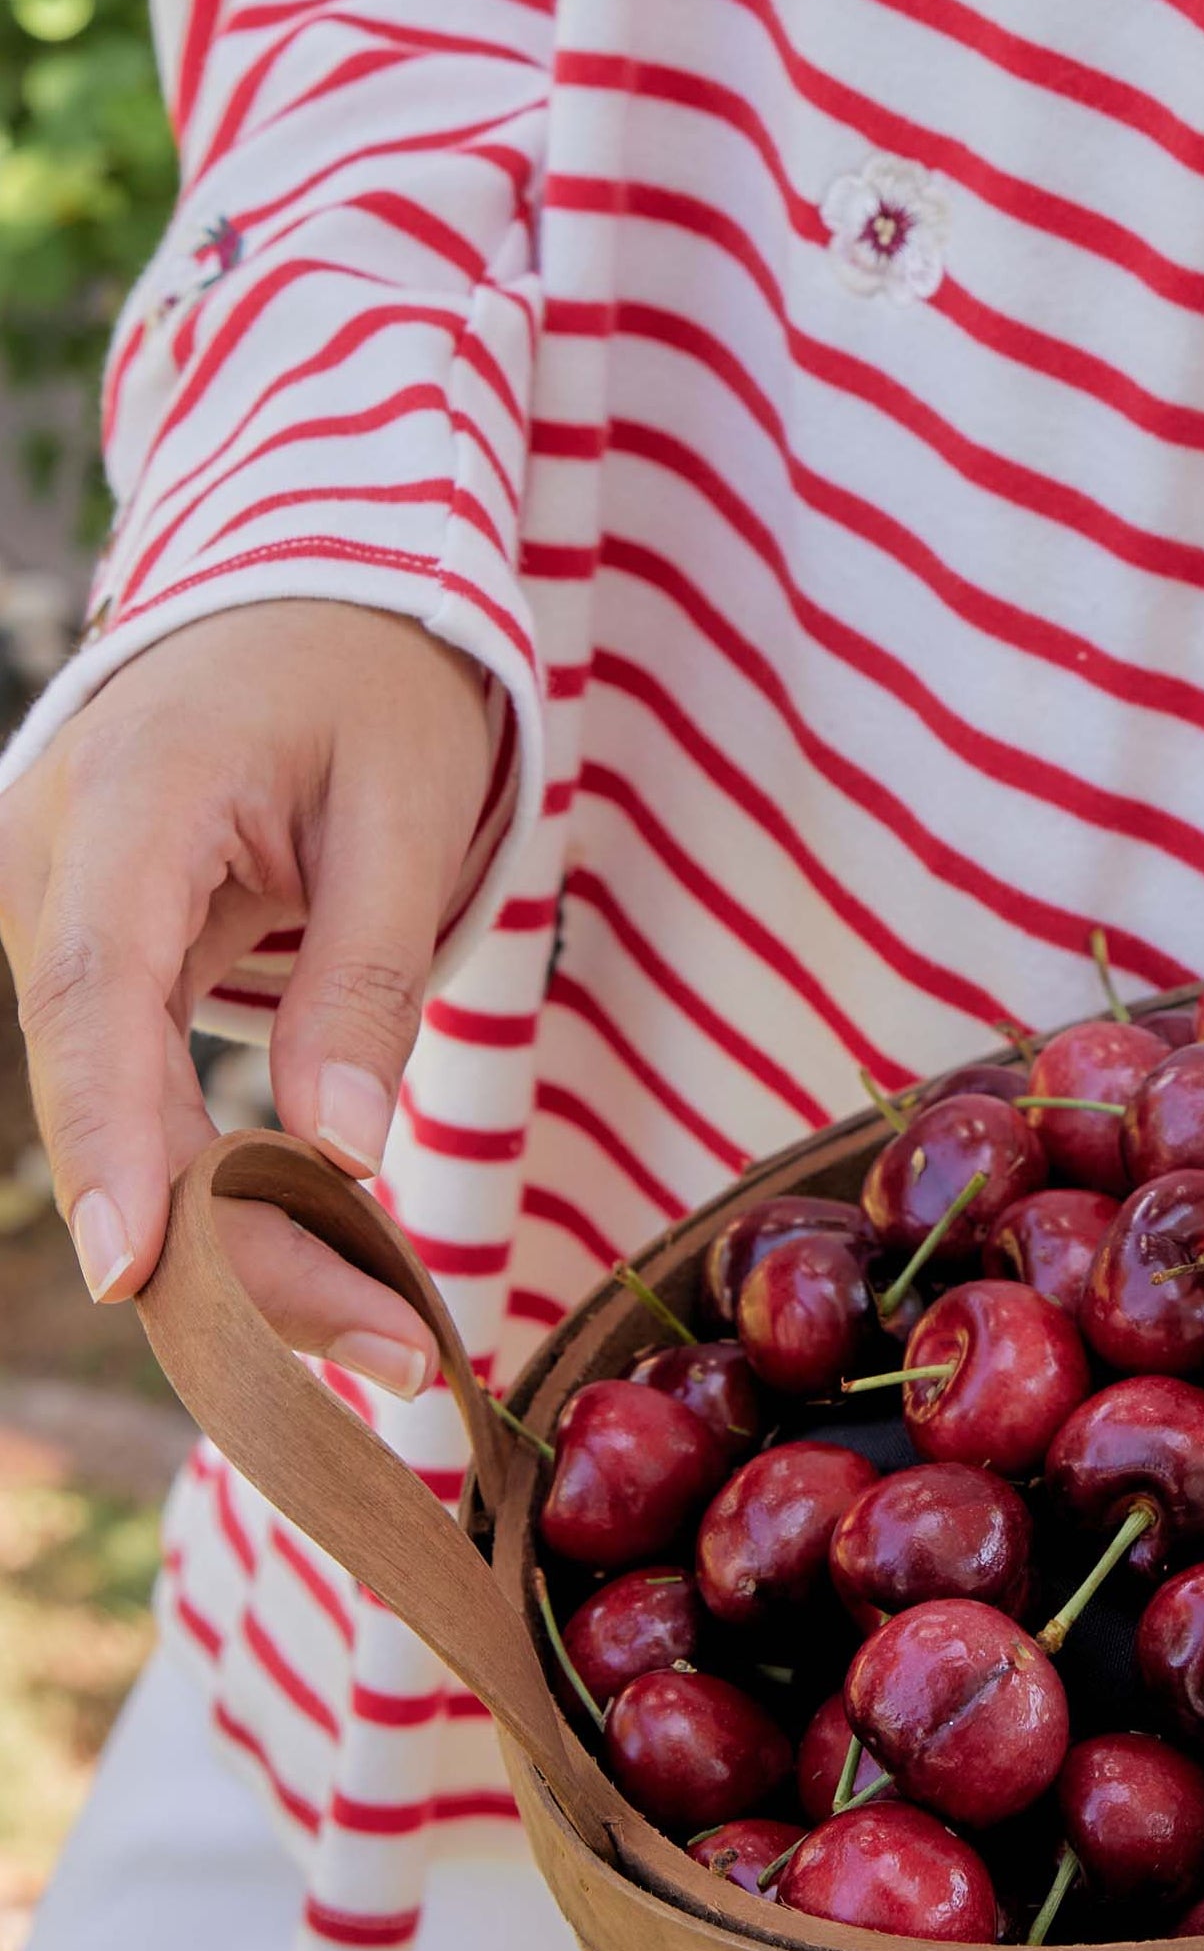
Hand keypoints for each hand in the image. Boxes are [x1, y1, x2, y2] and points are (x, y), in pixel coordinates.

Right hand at [0, 601, 497, 1387]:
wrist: (305, 600)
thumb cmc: (371, 683)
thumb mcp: (410, 806)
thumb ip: (369, 971)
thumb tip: (337, 1151)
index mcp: (130, 795)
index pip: (96, 990)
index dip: (113, 1141)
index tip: (133, 1271)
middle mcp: (49, 859)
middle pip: (104, 1083)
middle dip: (221, 1239)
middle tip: (384, 1350)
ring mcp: (47, 908)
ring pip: (112, 1109)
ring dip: (226, 1232)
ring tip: (385, 1338)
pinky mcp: (77, 951)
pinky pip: (127, 1085)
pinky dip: (209, 1179)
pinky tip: (315, 1270)